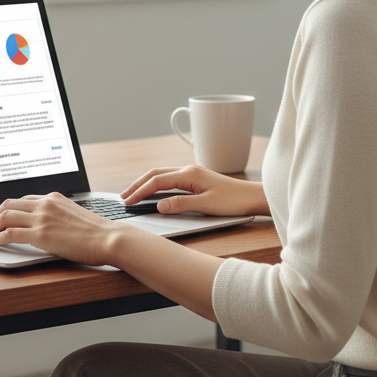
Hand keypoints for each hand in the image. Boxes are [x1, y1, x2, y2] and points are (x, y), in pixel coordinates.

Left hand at [0, 193, 118, 266]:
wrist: (109, 238)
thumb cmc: (97, 232)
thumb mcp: (75, 215)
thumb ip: (58, 215)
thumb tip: (48, 225)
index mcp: (54, 197)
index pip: (23, 199)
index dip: (7, 209)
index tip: (1, 218)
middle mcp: (45, 204)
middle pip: (8, 204)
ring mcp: (42, 218)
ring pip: (5, 216)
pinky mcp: (40, 234)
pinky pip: (9, 233)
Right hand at [121, 165, 269, 216]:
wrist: (252, 197)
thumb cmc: (233, 201)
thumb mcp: (206, 206)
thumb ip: (181, 205)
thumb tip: (159, 206)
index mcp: (189, 174)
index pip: (157, 182)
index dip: (140, 191)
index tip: (127, 202)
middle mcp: (189, 170)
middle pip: (156, 174)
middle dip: (138, 184)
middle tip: (123, 197)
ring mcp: (192, 174)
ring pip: (162, 175)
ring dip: (146, 184)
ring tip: (133, 194)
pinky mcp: (196, 180)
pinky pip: (170, 180)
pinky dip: (157, 185)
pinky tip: (154, 193)